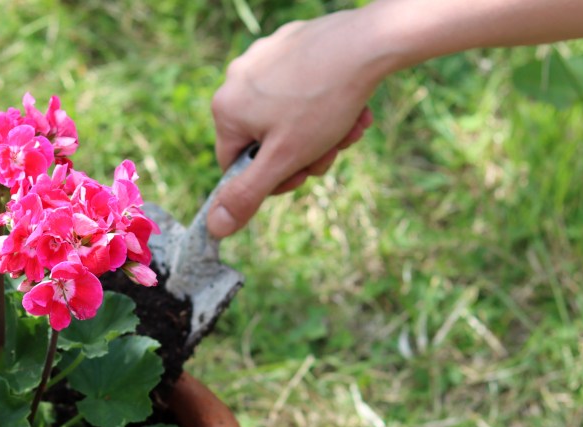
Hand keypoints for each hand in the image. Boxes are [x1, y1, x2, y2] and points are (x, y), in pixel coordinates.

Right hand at [208, 10, 383, 236]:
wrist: (368, 42)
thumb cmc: (323, 101)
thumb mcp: (284, 159)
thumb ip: (247, 195)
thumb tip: (214, 228)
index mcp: (226, 109)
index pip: (235, 164)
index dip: (271, 179)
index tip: (302, 174)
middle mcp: (237, 78)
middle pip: (265, 140)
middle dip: (303, 153)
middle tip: (331, 151)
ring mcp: (264, 56)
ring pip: (288, 115)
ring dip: (321, 132)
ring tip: (348, 126)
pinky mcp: (291, 43)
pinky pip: (302, 86)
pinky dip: (326, 102)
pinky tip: (352, 103)